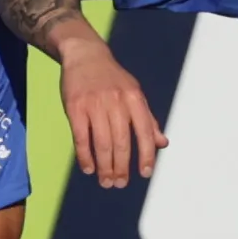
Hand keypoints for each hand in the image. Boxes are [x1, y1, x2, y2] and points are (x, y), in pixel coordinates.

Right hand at [57, 35, 166, 188]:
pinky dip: (85, 156)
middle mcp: (116, 101)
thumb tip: (162, 144)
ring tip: (106, 181)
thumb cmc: (112, 78)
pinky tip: (88, 168)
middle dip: (122, 167)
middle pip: (121, 142)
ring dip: (104, 166)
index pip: (144, 132)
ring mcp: (94, 104)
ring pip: (101, 143)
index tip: (146, 174)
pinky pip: (81, 137)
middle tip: (120, 184)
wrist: (85, 55)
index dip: (147, 155)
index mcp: (134, 98)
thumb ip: (147, 119)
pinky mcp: (75, 107)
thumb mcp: (134, 93)